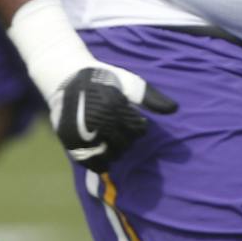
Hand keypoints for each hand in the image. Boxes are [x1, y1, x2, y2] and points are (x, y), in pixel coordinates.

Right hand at [48, 66, 175, 170]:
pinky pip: (90, 161)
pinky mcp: (70, 140)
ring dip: (114, 153)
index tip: (134, 123)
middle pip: (124, 144)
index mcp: (114, 106)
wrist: (68, 76)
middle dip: (127, 141)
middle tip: (122, 133)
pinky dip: (100, 164)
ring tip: (112, 143)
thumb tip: (174, 109)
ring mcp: (82, 132)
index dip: (139, 129)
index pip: (137, 131)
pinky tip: (104, 158)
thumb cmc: (104, 79)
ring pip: (109, 155)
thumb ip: (150, 97)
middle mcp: (98, 120)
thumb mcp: (129, 82)